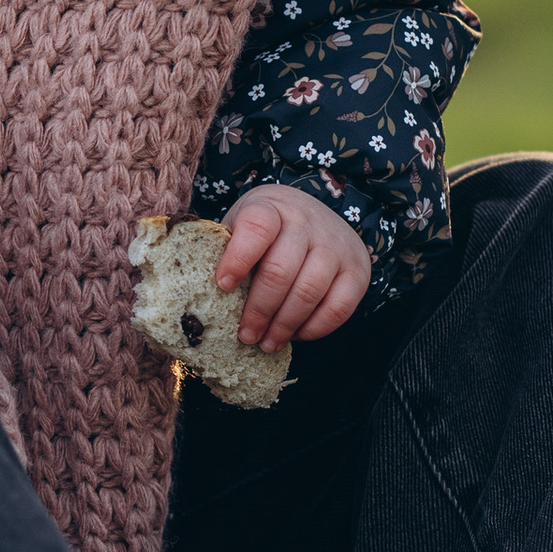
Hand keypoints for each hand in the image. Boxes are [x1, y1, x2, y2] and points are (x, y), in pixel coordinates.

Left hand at [213, 185, 372, 349]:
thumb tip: (195, 296)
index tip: (222, 286)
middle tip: (245, 335)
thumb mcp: (241, 226)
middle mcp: (306, 222)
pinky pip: (338, 307)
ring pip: (309, 292)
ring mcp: (335, 245)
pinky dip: (315, 328)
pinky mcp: (357, 270)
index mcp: (270, 208)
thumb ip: (224, 252)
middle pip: (281, 270)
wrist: (314, 213)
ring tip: (266, 343)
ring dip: (284, 325)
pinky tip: (295, 335)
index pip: (256, 227)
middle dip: (259, 310)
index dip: (238, 258)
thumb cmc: (266, 231)